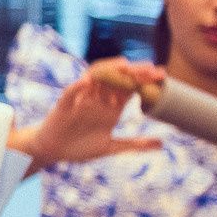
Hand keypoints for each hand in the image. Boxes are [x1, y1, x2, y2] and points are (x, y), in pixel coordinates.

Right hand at [22, 65, 163, 169]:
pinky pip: (71, 92)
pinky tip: (88, 82)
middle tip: (150, 68)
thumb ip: (135, 144)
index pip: (131, 88)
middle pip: (117, 79)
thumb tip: (162, 144)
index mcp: (112, 108)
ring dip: (108, 70)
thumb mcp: (111, 147)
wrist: (53, 151)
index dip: (145, 80)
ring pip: (96, 78)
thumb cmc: (80, 147)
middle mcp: (98, 99)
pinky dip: (79, 86)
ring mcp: (82, 100)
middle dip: (133, 72)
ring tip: (123, 65)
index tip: (162, 76)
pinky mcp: (64, 105)